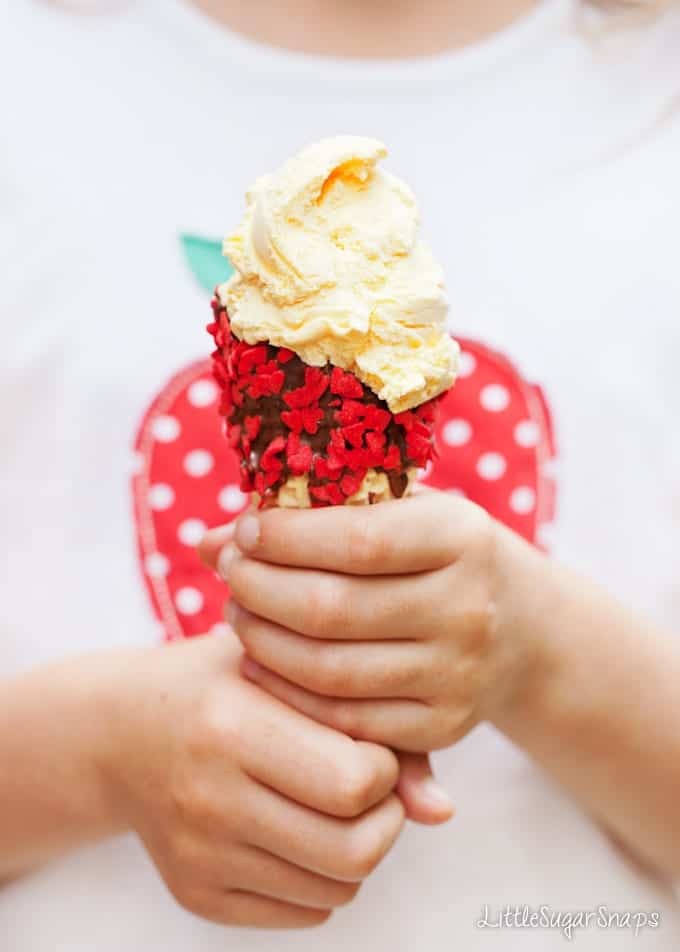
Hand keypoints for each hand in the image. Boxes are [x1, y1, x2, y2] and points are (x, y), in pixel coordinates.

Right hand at [101, 633, 405, 928]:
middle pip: (355, 849)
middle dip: (387, 818)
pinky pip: (304, 911)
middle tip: (371, 783)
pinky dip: (323, 876)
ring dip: (359, 847)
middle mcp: (208, 797)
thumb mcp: (283, 670)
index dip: (385, 765)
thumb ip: (370, 726)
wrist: (120, 732)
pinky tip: (299, 827)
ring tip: (333, 801)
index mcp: (231, 725)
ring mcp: (198, 856)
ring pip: (338, 887)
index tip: (367, 740)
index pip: (355, 781)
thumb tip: (444, 811)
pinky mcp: (195, 895)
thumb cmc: (219, 684)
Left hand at [202, 492, 541, 753]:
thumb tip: (208, 541)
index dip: (287, 538)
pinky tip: (261, 660)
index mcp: (462, 539)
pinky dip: (287, 691)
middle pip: (332, 608)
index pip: (359, 539)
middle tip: (230, 572)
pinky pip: (342, 719)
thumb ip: (315, 519)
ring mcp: (457, 675)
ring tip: (237, 611)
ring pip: (328, 670)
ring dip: (261, 639)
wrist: (522, 630)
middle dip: (259, 588)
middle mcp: (467, 608)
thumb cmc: (439, 556)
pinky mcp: (441, 726)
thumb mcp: (401, 516)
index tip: (245, 531)